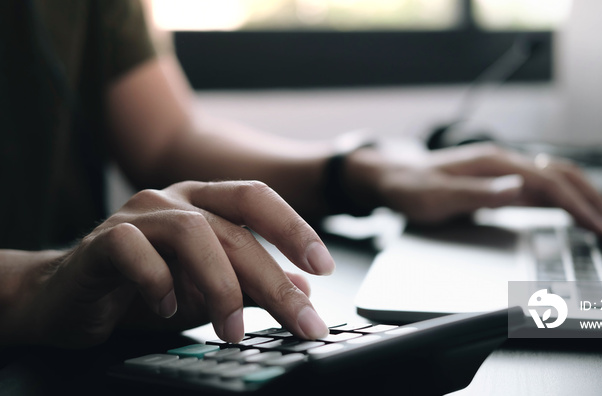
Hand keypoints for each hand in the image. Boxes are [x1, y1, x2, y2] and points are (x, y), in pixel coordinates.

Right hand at [23, 181, 332, 347]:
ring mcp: (137, 216)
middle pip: (235, 229)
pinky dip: (158, 280)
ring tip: (231, 331)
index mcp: (203, 203)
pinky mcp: (102, 240)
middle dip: (274, 279)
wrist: (67, 299)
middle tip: (301, 320)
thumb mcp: (207, 292)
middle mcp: (174, 200)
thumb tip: (304, 289)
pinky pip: (134, 249)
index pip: (257, 199)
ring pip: (193, 233)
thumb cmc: (141, 291)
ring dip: (220, 287)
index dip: (294, 229)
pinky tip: (168, 309)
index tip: (324, 267)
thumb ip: (253, 285)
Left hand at [346, 143, 601, 236]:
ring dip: (581, 195)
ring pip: (553, 178)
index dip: (577, 205)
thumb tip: (517, 187)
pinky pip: (538, 187)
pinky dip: (562, 196)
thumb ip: (478, 193)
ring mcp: (501, 171)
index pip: (548, 182)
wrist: (391, 178)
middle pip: (560, 175)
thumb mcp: (439, 195)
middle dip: (589, 199)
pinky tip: (574, 204)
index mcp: (493, 163)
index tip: (598, 226)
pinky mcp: (497, 182)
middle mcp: (503, 163)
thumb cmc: (411, 188)